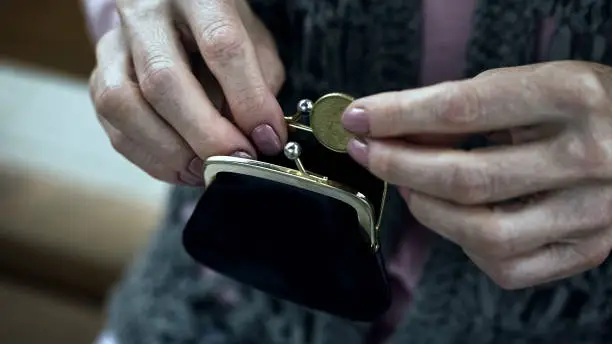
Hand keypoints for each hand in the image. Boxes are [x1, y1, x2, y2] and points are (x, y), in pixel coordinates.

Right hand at [89, 0, 286, 184]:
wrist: (171, 11)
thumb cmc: (220, 28)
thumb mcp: (254, 40)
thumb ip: (260, 83)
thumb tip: (258, 137)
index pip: (220, 45)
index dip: (248, 99)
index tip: (267, 138)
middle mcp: (145, 15)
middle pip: (163, 79)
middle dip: (205, 133)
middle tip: (237, 161)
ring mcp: (114, 46)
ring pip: (125, 105)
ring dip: (172, 152)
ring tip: (208, 170)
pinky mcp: (100, 78)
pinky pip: (116, 128)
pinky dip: (153, 159)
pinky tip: (184, 167)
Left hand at [342, 61, 611, 288]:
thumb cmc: (581, 107)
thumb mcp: (531, 85)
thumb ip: (466, 106)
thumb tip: (396, 131)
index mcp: (572, 96)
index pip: (462, 109)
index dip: (398, 116)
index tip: (360, 119)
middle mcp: (588, 157)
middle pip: (466, 178)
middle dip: (399, 166)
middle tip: (369, 153)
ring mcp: (592, 211)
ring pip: (483, 232)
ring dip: (427, 209)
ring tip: (410, 184)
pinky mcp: (588, 247)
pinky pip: (507, 266)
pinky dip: (466, 245)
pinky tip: (458, 218)